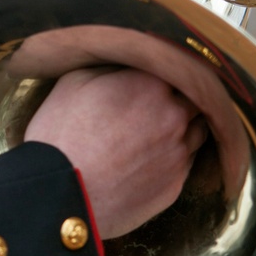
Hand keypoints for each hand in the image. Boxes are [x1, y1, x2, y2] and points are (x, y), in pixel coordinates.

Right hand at [13, 24, 249, 206]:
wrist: (59, 192)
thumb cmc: (60, 132)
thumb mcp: (75, 80)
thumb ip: (111, 65)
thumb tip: (125, 63)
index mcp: (152, 84)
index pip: (178, 68)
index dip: (165, 73)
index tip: (154, 77)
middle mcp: (175, 116)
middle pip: (194, 100)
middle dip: (179, 99)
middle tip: (157, 103)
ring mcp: (178, 154)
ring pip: (197, 132)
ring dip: (183, 128)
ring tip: (157, 131)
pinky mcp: (175, 186)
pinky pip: (186, 164)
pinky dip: (175, 157)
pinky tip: (152, 158)